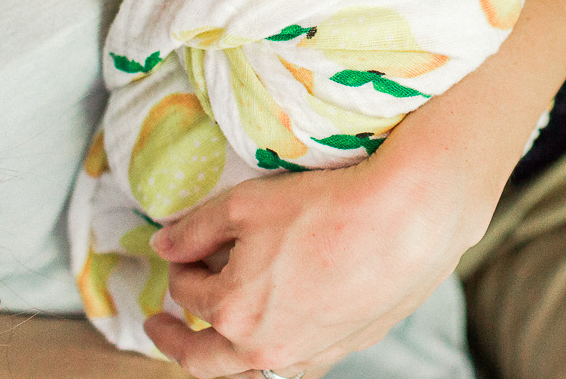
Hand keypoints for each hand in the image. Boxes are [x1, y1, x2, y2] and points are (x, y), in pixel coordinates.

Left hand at [141, 152, 480, 377]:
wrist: (408, 220)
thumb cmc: (327, 206)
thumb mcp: (246, 204)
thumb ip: (195, 228)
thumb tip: (162, 245)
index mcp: (233, 311)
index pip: (188, 293)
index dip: (180, 265)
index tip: (184, 249)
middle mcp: (266, 345)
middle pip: (203, 357)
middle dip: (173, 339)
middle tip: (156, 327)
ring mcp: (307, 353)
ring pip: (249, 371)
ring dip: (222, 357)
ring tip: (213, 343)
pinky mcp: (344, 348)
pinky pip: (294, 366)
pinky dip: (271, 357)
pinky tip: (273, 340)